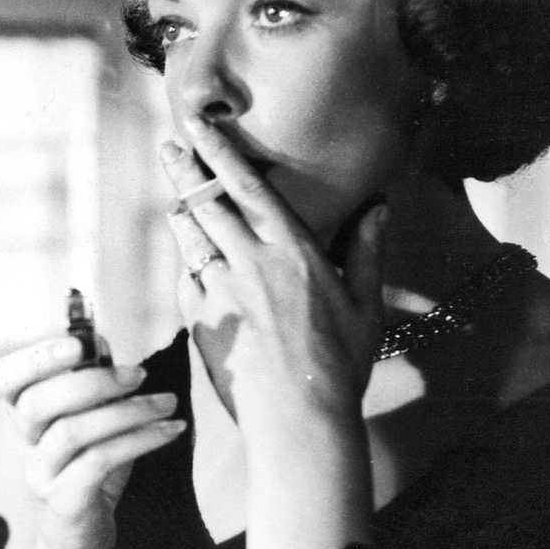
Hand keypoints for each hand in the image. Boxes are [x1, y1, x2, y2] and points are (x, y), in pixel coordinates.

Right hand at [0, 335, 185, 548]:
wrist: (79, 532)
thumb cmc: (84, 463)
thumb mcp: (86, 418)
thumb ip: (88, 380)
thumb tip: (99, 341)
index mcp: (22, 413)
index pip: (5, 379)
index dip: (36, 357)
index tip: (79, 343)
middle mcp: (23, 442)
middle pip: (37, 402)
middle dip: (91, 380)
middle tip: (138, 374)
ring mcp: (40, 473)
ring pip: (72, 432)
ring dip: (126, 411)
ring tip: (167, 403)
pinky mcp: (65, 499)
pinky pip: (100, 462)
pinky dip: (140, 440)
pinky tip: (170, 430)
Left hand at [160, 121, 388, 433]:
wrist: (298, 421)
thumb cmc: (339, 366)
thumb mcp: (365, 305)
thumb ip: (367, 251)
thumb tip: (380, 207)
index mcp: (293, 250)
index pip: (250, 187)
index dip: (221, 153)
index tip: (200, 126)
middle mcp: (252, 261)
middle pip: (209, 202)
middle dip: (186, 169)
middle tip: (169, 145)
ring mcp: (221, 288)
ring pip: (191, 235)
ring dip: (179, 206)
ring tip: (170, 186)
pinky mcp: (200, 318)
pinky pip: (187, 279)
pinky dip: (187, 263)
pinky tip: (188, 257)